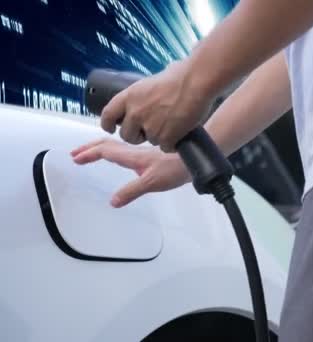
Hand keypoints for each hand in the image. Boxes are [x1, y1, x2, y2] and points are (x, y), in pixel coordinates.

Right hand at [71, 138, 190, 207]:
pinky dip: (115, 149)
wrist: (196, 158)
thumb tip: (113, 201)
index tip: (76, 158)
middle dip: (89, 148)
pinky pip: (127, 148)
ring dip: (100, 147)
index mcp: (133, 156)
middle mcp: (136, 151)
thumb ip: (132, 191)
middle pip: (107, 145)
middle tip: (76, 153)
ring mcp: (144, 151)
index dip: (89, 154)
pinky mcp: (151, 154)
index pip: (105, 151)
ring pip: (117, 145)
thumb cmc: (177, 168)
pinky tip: (119, 156)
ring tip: (90, 152)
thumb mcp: (153, 183)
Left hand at [100, 60, 212, 151]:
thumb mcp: (151, 81)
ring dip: (159, 137)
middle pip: (127, 135)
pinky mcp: (165, 137)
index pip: (108, 115)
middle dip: (136, 135)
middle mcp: (136, 112)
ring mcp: (150, 127)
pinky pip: (166, 147)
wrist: (196, 82)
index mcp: (129, 96)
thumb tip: (147, 95)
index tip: (112, 128)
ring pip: (149, 141)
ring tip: (172, 125)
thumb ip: (143, 94)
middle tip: (149, 130)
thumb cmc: (180, 76)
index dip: (108, 124)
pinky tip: (180, 132)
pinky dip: (173, 143)